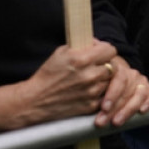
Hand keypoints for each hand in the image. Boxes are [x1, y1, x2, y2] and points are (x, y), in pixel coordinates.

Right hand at [0, 39, 117, 133]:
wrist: (35, 101)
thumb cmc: (47, 75)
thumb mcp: (60, 53)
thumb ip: (80, 46)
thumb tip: (95, 43)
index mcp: (81, 60)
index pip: (110, 50)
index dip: (105, 50)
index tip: (99, 52)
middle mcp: (90, 75)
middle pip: (113, 65)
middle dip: (106, 63)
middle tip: (97, 65)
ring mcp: (92, 91)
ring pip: (111, 80)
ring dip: (104, 78)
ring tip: (92, 78)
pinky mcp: (92, 105)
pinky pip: (105, 95)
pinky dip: (101, 92)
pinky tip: (89, 89)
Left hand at [94, 56, 148, 127]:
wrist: (110, 89)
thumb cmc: (97, 89)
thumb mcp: (90, 83)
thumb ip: (89, 84)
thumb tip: (85, 87)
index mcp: (117, 68)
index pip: (119, 77)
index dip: (112, 93)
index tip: (103, 108)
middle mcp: (131, 74)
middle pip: (127, 88)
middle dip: (115, 108)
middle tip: (102, 122)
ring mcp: (142, 81)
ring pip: (140, 92)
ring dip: (128, 109)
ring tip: (116, 122)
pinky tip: (142, 111)